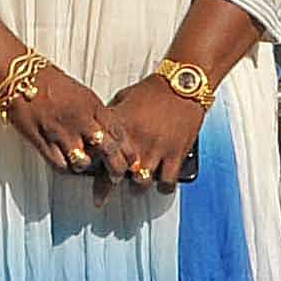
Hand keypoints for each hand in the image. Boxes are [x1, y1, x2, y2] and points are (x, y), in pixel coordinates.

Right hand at [1, 63, 117, 182]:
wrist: (19, 75)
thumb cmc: (49, 81)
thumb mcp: (82, 93)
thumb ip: (96, 114)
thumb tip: (106, 133)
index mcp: (92, 105)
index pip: (119, 133)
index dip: (126, 151)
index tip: (129, 159)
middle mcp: (80, 120)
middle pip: (107, 151)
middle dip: (116, 168)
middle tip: (116, 175)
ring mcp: (61, 132)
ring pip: (84, 162)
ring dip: (88, 168)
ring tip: (90, 169)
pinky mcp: (42, 142)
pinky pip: (61, 165)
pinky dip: (68, 169)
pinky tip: (70, 165)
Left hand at [99, 74, 206, 192]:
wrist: (183, 84)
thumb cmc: (153, 90)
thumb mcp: (123, 99)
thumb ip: (111, 120)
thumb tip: (98, 135)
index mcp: (121, 126)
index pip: (103, 158)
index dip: (98, 182)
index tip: (97, 196)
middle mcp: (137, 139)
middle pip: (120, 174)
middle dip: (116, 184)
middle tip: (116, 186)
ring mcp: (157, 148)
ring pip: (141, 182)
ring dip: (138, 188)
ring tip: (137, 187)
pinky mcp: (176, 153)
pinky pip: (167, 181)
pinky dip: (164, 187)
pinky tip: (161, 185)